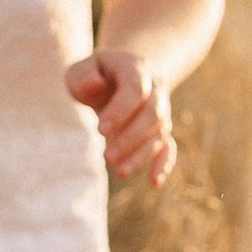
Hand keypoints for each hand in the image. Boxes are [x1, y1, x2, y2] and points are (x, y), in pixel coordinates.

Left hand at [67, 47, 175, 184]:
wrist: (120, 76)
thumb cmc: (95, 75)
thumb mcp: (83, 69)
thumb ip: (84, 76)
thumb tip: (94, 85)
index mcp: (137, 69)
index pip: (135, 89)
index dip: (121, 110)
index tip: (100, 130)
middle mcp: (155, 89)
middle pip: (152, 114)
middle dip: (130, 138)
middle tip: (107, 157)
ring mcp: (161, 110)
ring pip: (159, 133)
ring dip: (142, 155)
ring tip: (120, 172)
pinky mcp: (160, 130)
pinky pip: (168, 146)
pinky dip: (163, 164)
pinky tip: (154, 182)